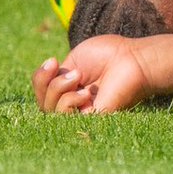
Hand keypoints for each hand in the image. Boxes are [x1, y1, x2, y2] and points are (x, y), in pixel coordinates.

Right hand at [31, 35, 155, 112]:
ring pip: (49, 110)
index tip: (52, 60)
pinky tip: (85, 92)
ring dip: (58, 89)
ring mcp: (81, 110)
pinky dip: (69, 102)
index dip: (40, 77)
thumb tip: (47, 87)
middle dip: (44, 83)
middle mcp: (73, 100)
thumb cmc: (109, 54)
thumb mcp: (75, 60)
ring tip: (78, 77)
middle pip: (42, 103)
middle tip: (63, 68)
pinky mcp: (90, 119)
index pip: (42, 91)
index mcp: (69, 85)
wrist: (132, 59)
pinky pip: (64, 117)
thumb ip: (56, 76)